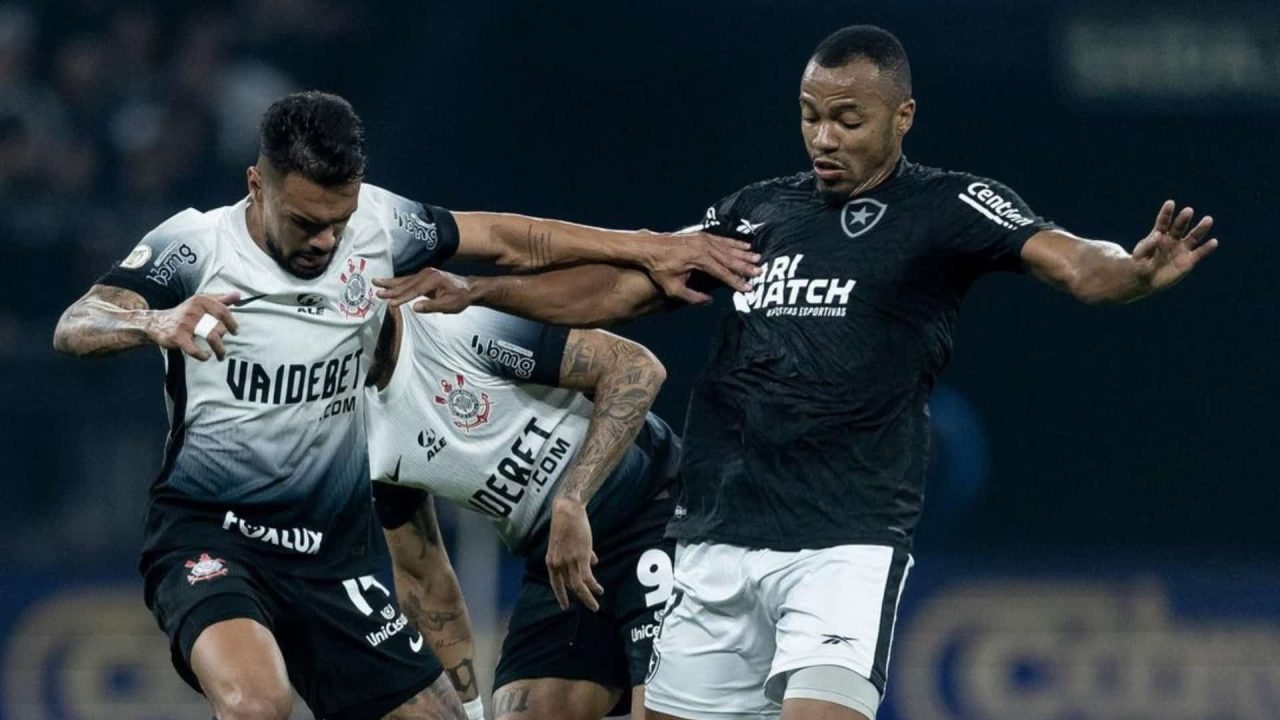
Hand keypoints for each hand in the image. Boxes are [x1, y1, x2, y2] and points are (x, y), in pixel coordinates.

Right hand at [146, 292, 239, 360]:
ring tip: (221, 355)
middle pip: (218, 326)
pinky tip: (206, 356)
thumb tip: (238, 295)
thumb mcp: (201, 302)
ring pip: (211, 337)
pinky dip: (202, 355)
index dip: (232, 323)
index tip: (235, 331)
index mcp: (201, 300)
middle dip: (222, 337)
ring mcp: (185, 324)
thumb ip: (221, 299)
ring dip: (219, 349)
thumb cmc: (185, 313)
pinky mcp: (177, 337)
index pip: (223, 311)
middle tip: (221, 342)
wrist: (157, 322)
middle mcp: (193, 310)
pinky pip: (194, 349)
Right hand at [374, 268, 475, 313]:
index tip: (390, 303)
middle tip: (377, 292)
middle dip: (391, 289)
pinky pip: (408, 279)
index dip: (401, 298)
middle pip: (406, 283)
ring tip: (375, 282)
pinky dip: (397, 282)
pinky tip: (388, 283)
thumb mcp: (450, 305)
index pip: (414, 291)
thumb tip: (414, 307)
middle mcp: (427, 274)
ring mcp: (425, 273)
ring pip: (404, 279)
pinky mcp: (424, 276)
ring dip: (390, 282)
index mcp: (433, 280)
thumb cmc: (461, 298)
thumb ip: (432, 306)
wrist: (469, 288)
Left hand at [545, 497, 602, 610]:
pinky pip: (587, 577)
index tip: (565, 606)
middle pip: (569, 587)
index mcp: (551, 561)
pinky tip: (599, 589)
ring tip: (595, 604)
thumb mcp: (568, 542)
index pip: (555, 583)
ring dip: (588, 597)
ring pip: (578, 586)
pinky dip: (593, 586)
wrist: (567, 510)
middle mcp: (558, 564)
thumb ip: (579, 554)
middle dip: (580, 598)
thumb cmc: (568, 523)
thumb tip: (595, 563)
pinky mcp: (580, 557)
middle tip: (590, 606)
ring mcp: (568, 561)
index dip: (561, 595)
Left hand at [637, 231, 760, 303]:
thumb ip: (692, 297)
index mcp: (699, 260)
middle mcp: (704, 247)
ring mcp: (704, 239)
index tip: (748, 288)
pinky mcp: (702, 235)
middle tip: (760, 272)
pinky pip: (723, 239)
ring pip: (729, 247)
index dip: (736, 281)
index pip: (722, 273)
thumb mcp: (672, 288)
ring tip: (758, 258)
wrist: (649, 247)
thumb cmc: (659, 268)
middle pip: (729, 259)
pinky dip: (735, 243)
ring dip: (744, 253)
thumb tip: (709, 301)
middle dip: (745, 266)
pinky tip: (745, 245)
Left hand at [1132, 201, 1217, 291]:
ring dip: (1201, 228)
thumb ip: (1147, 245)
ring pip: (1193, 237)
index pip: (1163, 222)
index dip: (1167, 213)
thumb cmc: (1140, 264)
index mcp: (1159, 234)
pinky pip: (1199, 253)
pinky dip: (1207, 248)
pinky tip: (1213, 242)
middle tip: (1188, 210)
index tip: (1170, 203)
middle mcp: (1173, 239)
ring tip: (1208, 220)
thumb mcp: (1139, 255)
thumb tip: (1158, 234)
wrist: (1146, 280)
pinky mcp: (1189, 260)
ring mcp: (1182, 249)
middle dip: (1184, 219)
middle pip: (1180, 227)